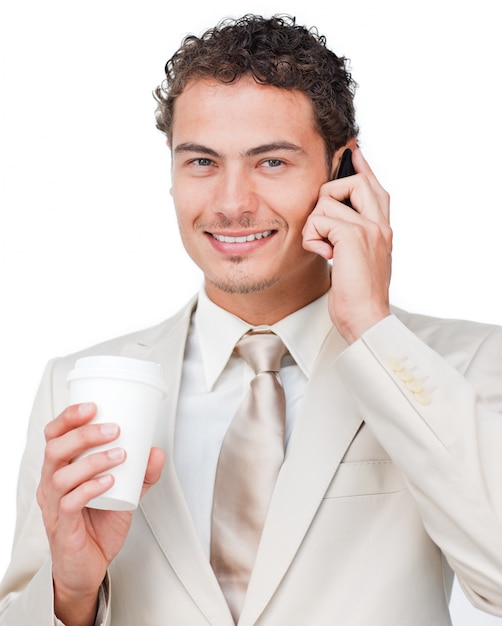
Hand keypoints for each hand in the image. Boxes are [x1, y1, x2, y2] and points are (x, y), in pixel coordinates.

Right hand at [36, 402, 164, 625]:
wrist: (89, 567)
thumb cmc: (99, 524)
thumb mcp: (126, 492)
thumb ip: (143, 472)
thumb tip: (157, 450)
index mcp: (61, 469)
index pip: (54, 435)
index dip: (69, 417)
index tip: (93, 405)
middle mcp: (51, 484)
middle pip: (54, 449)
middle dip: (83, 434)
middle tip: (113, 428)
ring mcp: (54, 506)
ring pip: (60, 474)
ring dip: (92, 460)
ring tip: (120, 454)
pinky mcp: (62, 527)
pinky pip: (69, 503)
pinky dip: (90, 488)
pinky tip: (110, 481)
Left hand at [302, 148, 391, 342]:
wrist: (366, 317)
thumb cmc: (357, 295)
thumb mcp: (358, 260)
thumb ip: (352, 237)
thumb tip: (333, 221)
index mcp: (383, 228)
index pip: (375, 187)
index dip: (362, 168)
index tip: (353, 152)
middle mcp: (380, 224)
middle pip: (355, 180)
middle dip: (330, 195)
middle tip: (324, 225)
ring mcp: (369, 228)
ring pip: (327, 201)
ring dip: (315, 227)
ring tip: (326, 251)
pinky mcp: (352, 236)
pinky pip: (318, 220)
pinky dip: (313, 239)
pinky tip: (325, 257)